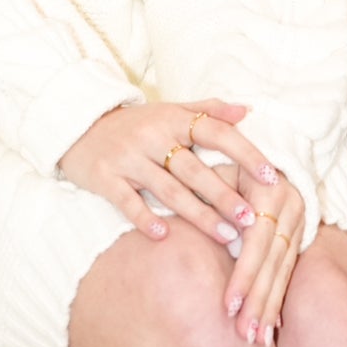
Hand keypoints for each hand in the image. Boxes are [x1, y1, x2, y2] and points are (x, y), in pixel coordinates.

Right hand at [59, 99, 279, 248]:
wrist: (77, 124)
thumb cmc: (134, 123)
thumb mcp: (169, 109)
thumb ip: (207, 109)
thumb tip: (247, 110)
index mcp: (173, 118)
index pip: (216, 132)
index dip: (245, 152)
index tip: (270, 176)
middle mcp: (152, 136)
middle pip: (195, 168)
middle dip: (224, 195)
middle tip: (252, 220)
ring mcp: (127, 157)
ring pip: (168, 189)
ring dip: (198, 215)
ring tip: (226, 237)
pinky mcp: (104, 177)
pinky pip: (127, 201)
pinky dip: (145, 219)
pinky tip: (165, 236)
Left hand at [223, 167, 304, 346]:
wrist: (271, 149)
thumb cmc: (229, 159)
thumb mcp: (219, 169)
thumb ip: (209, 195)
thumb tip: (189, 221)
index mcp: (271, 189)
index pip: (256, 242)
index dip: (243, 276)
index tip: (228, 307)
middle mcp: (291, 207)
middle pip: (272, 263)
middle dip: (257, 301)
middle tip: (243, 334)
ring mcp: (299, 222)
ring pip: (283, 272)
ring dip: (269, 308)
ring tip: (257, 340)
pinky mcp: (301, 234)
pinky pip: (289, 272)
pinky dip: (278, 299)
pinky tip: (271, 327)